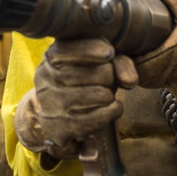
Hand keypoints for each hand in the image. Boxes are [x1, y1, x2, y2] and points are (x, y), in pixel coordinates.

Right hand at [14, 38, 137, 160]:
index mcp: (52, 57)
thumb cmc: (84, 78)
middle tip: (105, 80)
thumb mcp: (98, 63)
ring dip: (110, 95)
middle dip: (110, 76)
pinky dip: (114, 111)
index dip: (94, 48)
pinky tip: (114, 107)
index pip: (71, 48)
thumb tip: (131, 81)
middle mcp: (46, 79)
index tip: (109, 53)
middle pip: (98, 72)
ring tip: (105, 95)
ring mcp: (51, 105)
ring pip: (100, 95)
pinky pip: (99, 118)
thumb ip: (118, 62)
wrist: (59, 112)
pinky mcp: (59, 128)